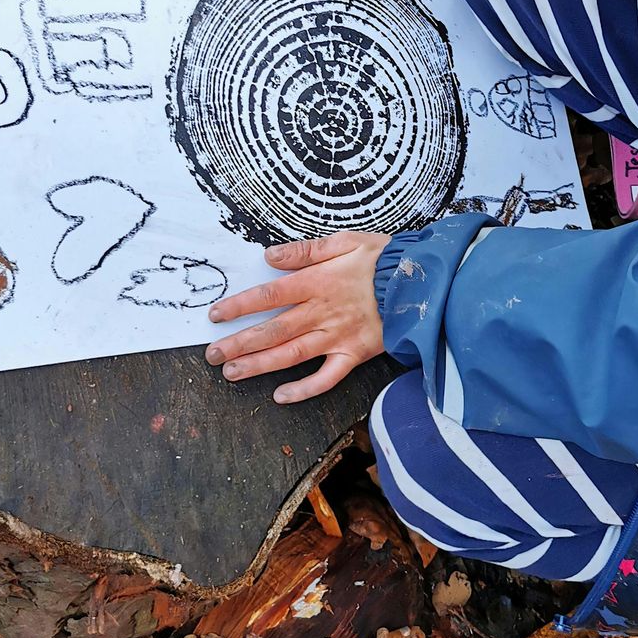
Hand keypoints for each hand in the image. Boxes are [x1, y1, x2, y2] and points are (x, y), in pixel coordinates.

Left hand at [204, 232, 388, 403]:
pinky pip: (326, 377)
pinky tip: (281, 396)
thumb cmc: (385, 259)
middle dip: (239, 343)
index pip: (269, 295)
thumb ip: (305, 250)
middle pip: (273, 331)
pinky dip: (304, 389)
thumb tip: (270, 255)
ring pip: (291, 355)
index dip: (239, 306)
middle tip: (212, 354)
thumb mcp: (346, 241)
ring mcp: (338, 336)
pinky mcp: (355, 354)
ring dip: (259, 365)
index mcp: (317, 282)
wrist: (424, 282)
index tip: (215, 315)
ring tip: (232, 373)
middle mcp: (322, 312)